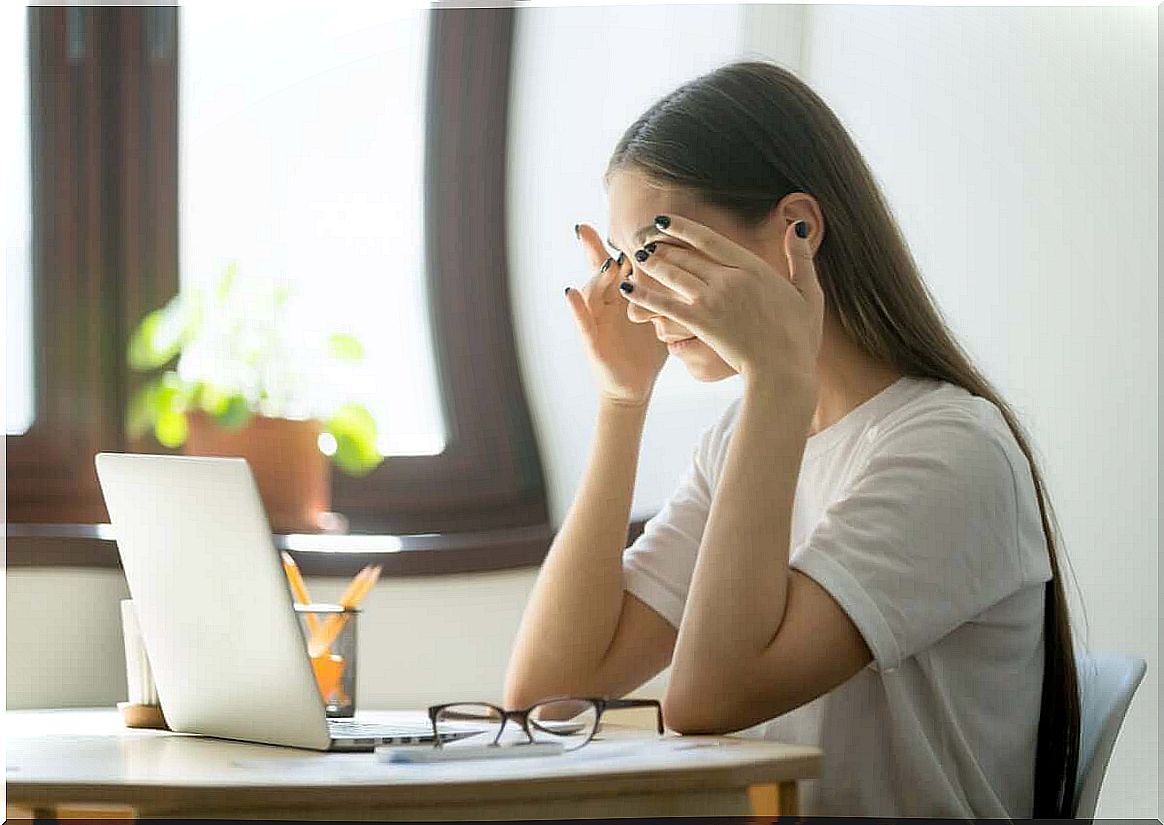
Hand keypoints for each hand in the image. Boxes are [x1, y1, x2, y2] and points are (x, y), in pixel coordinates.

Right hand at [566, 223, 667, 406]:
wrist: (635, 386)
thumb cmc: (648, 350)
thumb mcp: (661, 316)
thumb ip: (670, 292)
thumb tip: (696, 266)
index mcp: (624, 294)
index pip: (623, 262)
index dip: (623, 242)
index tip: (615, 220)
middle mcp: (607, 303)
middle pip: (600, 270)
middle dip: (593, 248)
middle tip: (587, 227)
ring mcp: (597, 321)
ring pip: (591, 292)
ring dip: (596, 276)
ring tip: (607, 262)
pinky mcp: (592, 342)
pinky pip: (582, 322)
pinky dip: (576, 308)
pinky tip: (571, 293)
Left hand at [620, 215, 822, 400]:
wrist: (783, 370)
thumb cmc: (798, 336)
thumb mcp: (809, 293)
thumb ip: (801, 259)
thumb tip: (798, 228)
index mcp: (752, 267)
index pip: (709, 239)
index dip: (682, 227)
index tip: (663, 220)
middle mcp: (729, 278)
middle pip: (686, 254)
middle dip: (661, 245)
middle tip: (643, 239)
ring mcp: (713, 300)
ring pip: (673, 274)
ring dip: (651, 263)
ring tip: (636, 256)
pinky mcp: (701, 322)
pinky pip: (665, 304)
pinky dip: (644, 294)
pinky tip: (627, 287)